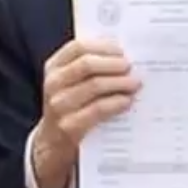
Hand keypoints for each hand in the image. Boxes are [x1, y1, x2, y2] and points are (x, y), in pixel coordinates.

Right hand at [29, 38, 139, 187]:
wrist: (52, 141)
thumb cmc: (71, 104)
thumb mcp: (71, 82)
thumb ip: (89, 66)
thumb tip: (123, 54)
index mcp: (54, 66)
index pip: (78, 47)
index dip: (103, 46)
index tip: (121, 50)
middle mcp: (53, 83)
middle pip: (87, 65)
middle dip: (113, 64)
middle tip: (130, 66)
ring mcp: (59, 105)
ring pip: (95, 85)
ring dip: (120, 82)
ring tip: (135, 83)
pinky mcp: (70, 126)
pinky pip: (98, 109)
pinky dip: (116, 103)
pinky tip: (127, 100)